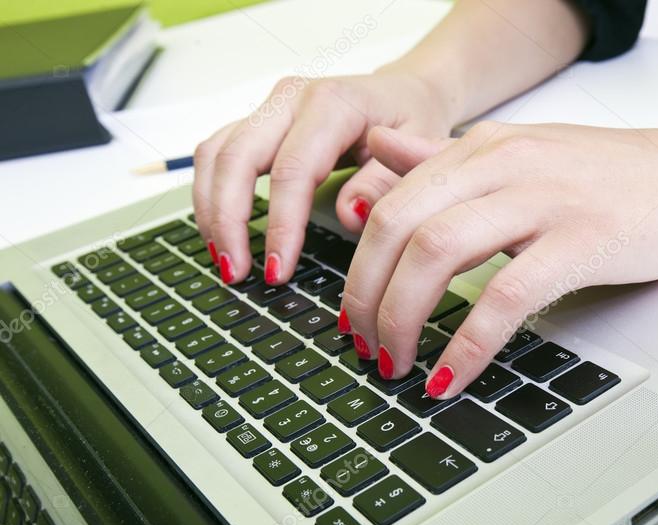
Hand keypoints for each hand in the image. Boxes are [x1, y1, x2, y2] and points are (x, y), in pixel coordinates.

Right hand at [192, 70, 455, 283]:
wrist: (404, 93)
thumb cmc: (411, 121)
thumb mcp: (419, 151)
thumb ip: (384, 183)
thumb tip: (349, 215)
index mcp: (332, 104)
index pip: (293, 169)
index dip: (281, 224)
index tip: (279, 269)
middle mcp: (291, 99)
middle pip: (237, 157)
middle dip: (229, 220)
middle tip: (236, 271)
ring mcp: (269, 108)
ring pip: (216, 153)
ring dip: (211, 210)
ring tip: (225, 260)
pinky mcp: (257, 123)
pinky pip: (218, 154)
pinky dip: (211, 195)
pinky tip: (221, 233)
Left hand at [341, 120, 657, 396]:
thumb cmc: (619, 176)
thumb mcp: (523, 153)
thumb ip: (446, 157)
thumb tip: (380, 158)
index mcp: (482, 147)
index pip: (388, 201)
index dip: (356, 265)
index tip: (353, 313)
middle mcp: (503, 163)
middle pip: (397, 226)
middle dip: (366, 297)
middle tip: (366, 346)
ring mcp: (543, 199)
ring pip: (436, 253)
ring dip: (402, 318)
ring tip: (397, 363)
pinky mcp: (583, 241)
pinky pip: (505, 296)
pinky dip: (467, 344)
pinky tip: (452, 376)